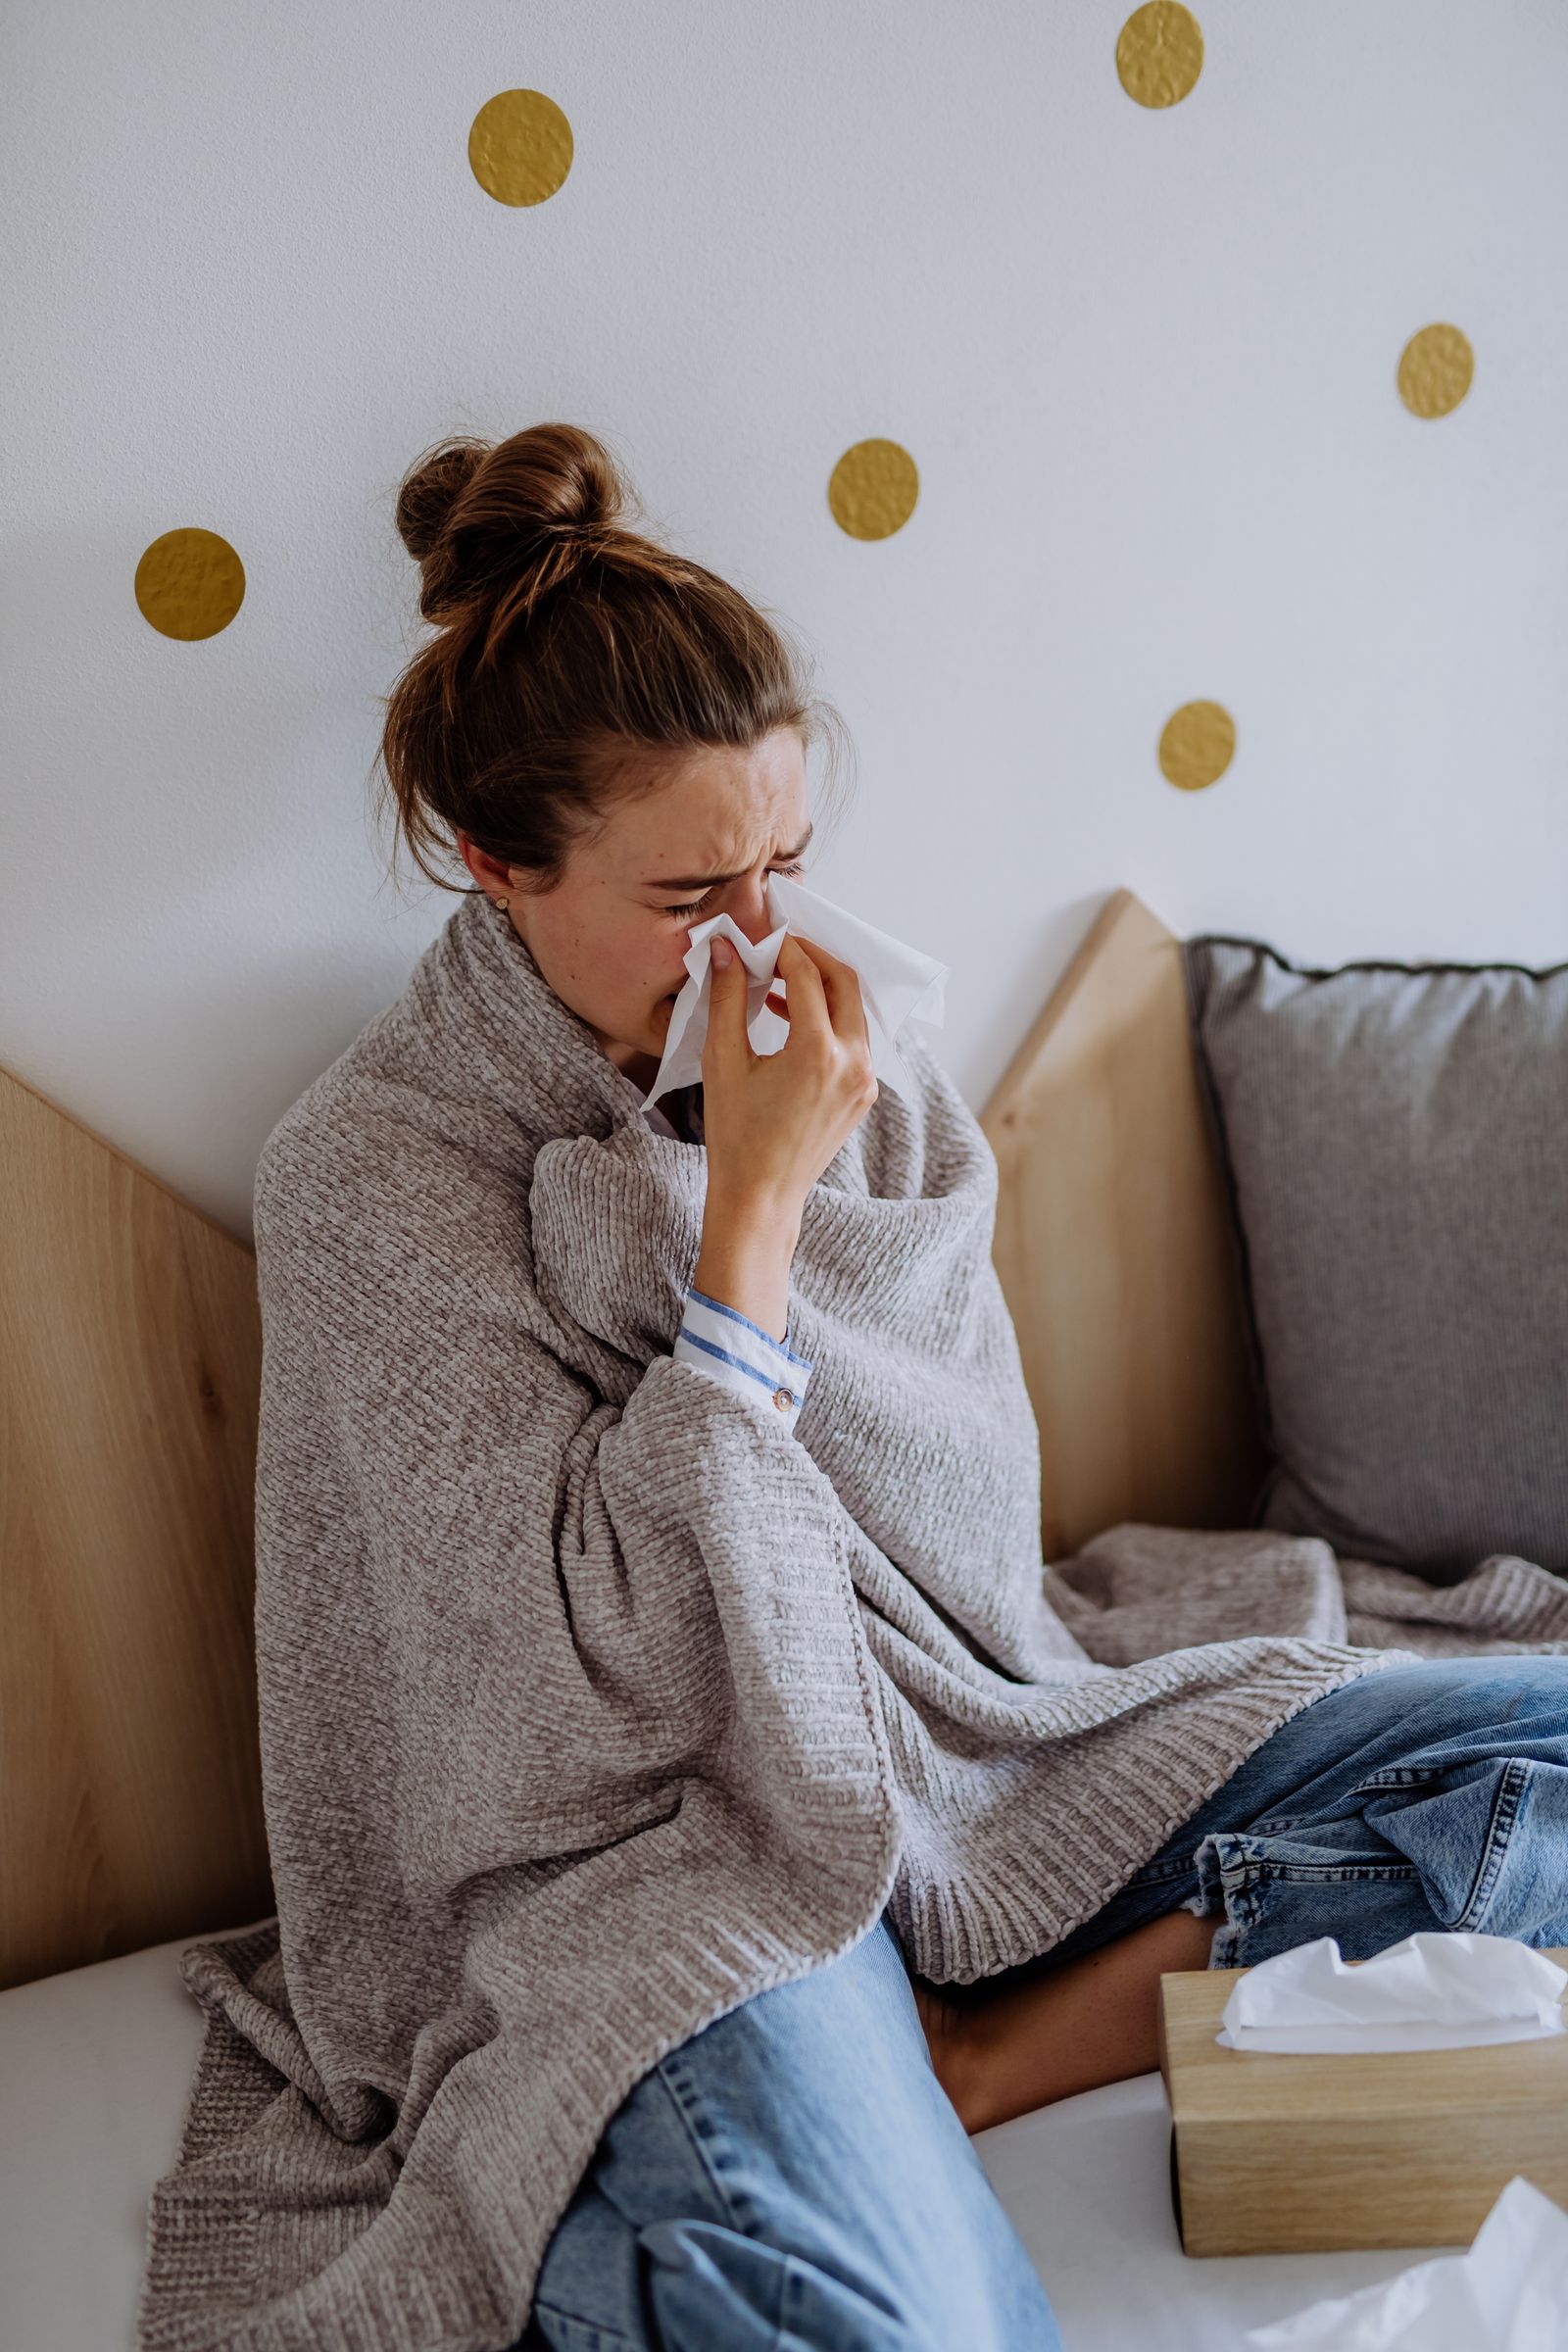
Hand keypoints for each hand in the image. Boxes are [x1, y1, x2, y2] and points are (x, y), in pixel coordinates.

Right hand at [700, 930, 878, 1217]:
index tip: (759, 942)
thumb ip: (728, 998)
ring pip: (853, 1010)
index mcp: (818, 1053)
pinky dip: (829, 1019)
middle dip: (812, 958)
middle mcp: (853, 1063)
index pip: (807, 976)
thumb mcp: (723, 1061)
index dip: (782, 950)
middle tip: (778, 950)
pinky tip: (793, 1019)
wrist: (761, 1195)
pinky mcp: (865, 1093)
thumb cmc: (736, 1135)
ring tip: (779, 983)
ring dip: (822, 988)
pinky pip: (854, 1039)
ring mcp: (865, 1080)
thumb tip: (726, 950)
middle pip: (844, 982)